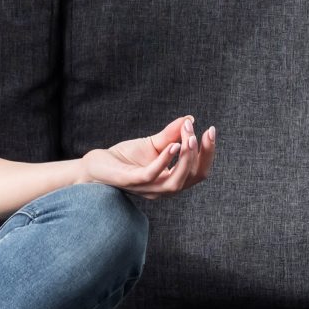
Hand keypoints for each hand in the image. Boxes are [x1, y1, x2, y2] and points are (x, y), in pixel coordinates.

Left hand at [84, 115, 216, 200]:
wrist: (97, 166)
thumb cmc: (125, 158)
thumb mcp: (152, 144)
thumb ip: (171, 135)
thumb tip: (190, 119)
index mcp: (171, 180)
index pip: (198, 172)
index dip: (207, 153)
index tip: (211, 131)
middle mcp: (163, 189)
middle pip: (193, 177)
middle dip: (202, 154)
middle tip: (202, 132)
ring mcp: (148, 188)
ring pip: (176, 181)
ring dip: (186, 159)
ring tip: (190, 137)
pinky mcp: (133, 182)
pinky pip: (152, 175)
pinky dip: (165, 160)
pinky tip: (173, 145)